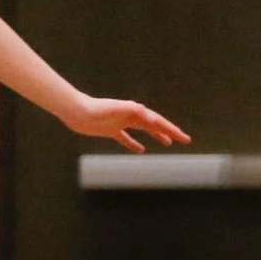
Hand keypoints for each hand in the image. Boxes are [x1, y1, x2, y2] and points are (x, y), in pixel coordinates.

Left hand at [60, 95, 188, 153]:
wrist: (76, 111)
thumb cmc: (96, 109)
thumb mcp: (117, 109)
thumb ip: (133, 110)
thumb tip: (149, 115)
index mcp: (135, 111)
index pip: (158, 121)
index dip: (172, 129)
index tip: (184, 138)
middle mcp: (130, 116)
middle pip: (154, 125)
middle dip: (169, 132)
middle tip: (184, 140)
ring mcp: (121, 123)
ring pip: (143, 130)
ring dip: (156, 135)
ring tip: (167, 143)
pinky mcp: (110, 130)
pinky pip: (125, 138)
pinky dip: (134, 144)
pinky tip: (141, 150)